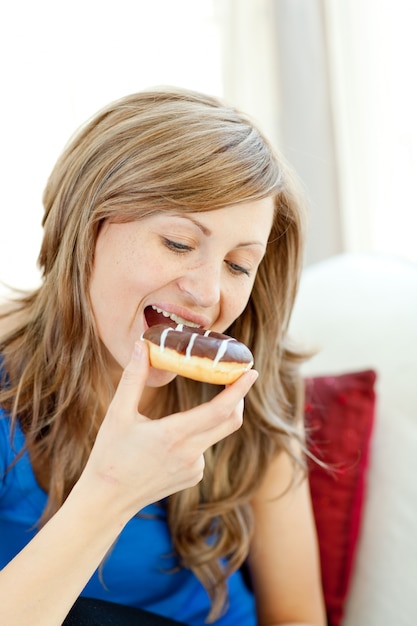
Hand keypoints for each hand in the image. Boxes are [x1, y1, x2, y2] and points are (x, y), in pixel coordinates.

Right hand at [80, 340, 257, 521]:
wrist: (107, 500)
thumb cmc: (110, 455)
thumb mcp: (117, 413)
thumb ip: (133, 377)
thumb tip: (142, 345)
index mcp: (173, 435)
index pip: (219, 410)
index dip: (239, 390)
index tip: (252, 372)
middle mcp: (190, 454)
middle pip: (230, 422)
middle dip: (237, 398)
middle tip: (236, 378)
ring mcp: (194, 469)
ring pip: (215, 434)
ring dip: (209, 417)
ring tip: (176, 415)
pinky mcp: (193, 477)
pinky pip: (203, 449)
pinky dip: (195, 436)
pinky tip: (167, 443)